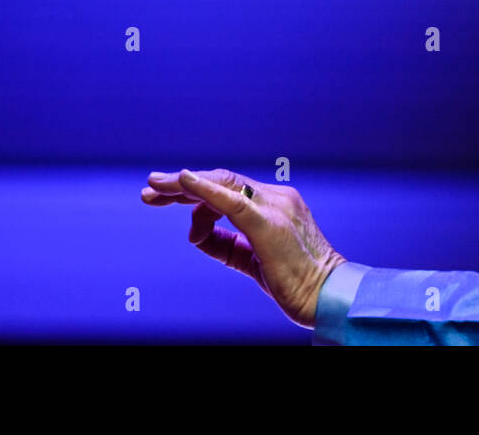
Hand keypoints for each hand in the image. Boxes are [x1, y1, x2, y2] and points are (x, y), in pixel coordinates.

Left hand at [141, 168, 346, 328]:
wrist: (329, 296)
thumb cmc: (296, 281)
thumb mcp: (252, 259)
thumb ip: (226, 243)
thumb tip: (195, 232)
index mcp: (273, 204)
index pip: (227, 188)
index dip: (193, 191)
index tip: (162, 197)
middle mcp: (274, 198)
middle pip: (220, 181)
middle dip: (181, 185)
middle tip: (149, 189)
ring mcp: (274, 207)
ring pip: (222, 185)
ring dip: (184, 187)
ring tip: (155, 189)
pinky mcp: (269, 223)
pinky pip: (233, 201)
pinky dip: (206, 189)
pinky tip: (184, 181)